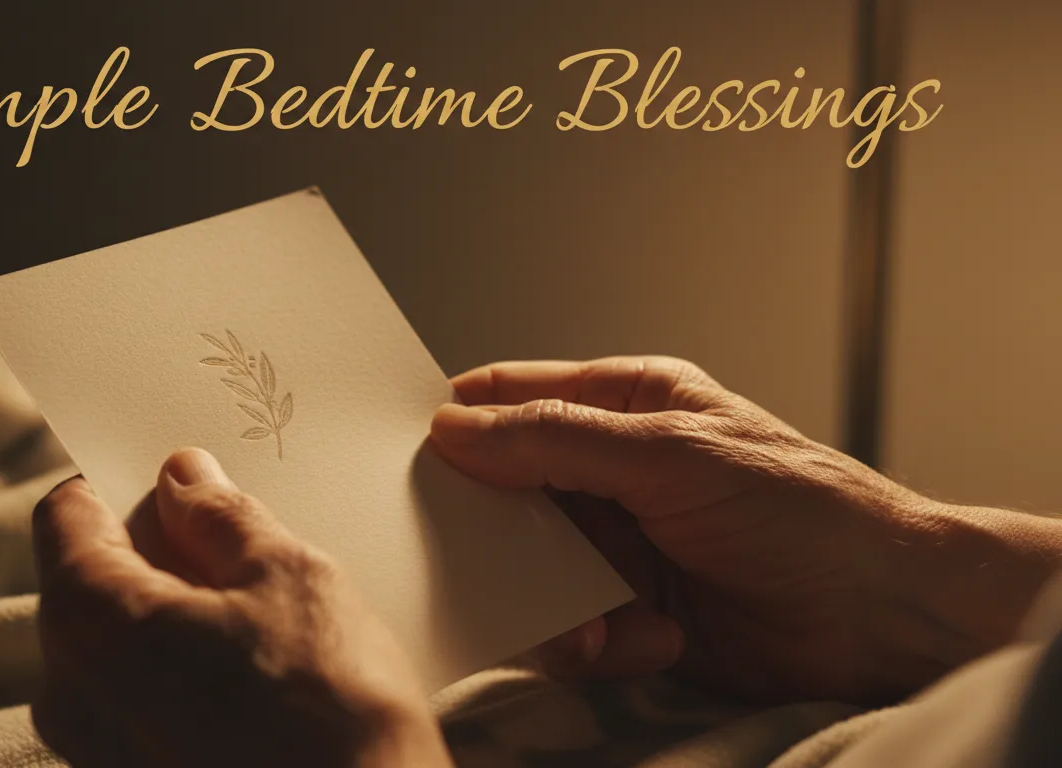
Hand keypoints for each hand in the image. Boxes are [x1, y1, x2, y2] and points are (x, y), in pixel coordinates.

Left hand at [30, 448, 450, 767]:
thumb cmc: (330, 713)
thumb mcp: (287, 577)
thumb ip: (220, 516)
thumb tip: (183, 478)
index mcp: (90, 623)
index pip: (64, 515)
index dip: (117, 480)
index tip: (175, 477)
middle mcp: (70, 694)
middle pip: (88, 580)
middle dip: (154, 549)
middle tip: (238, 542)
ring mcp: (96, 750)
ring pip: (118, 642)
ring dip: (173, 610)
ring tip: (259, 613)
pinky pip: (137, 696)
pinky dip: (180, 666)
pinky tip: (255, 672)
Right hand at [430, 357, 1061, 704]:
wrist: (883, 617)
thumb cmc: (801, 509)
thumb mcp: (669, 456)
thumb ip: (555, 440)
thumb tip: (452, 427)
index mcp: (624, 403)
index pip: (511, 398)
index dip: (458, 423)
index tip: (407, 461)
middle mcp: (612, 469)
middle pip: (505, 491)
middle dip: (496, 536)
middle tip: (493, 562)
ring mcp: (619, 541)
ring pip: (529, 568)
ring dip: (552, 601)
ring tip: (601, 618)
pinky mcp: (628, 608)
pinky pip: (569, 625)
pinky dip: (596, 640)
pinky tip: (650, 638)